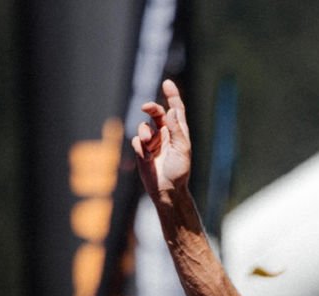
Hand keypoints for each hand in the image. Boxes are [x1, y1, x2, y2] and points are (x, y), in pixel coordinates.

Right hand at [131, 79, 192, 198]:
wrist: (167, 189)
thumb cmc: (179, 171)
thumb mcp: (182, 149)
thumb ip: (176, 129)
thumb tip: (173, 110)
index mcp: (178, 132)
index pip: (176, 109)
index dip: (172, 96)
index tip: (167, 82)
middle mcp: (165, 134)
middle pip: (156, 113)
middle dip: (151, 108)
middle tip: (146, 107)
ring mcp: (153, 142)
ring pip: (143, 126)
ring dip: (144, 132)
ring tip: (148, 142)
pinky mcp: (142, 151)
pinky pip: (136, 141)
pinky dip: (139, 145)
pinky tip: (145, 156)